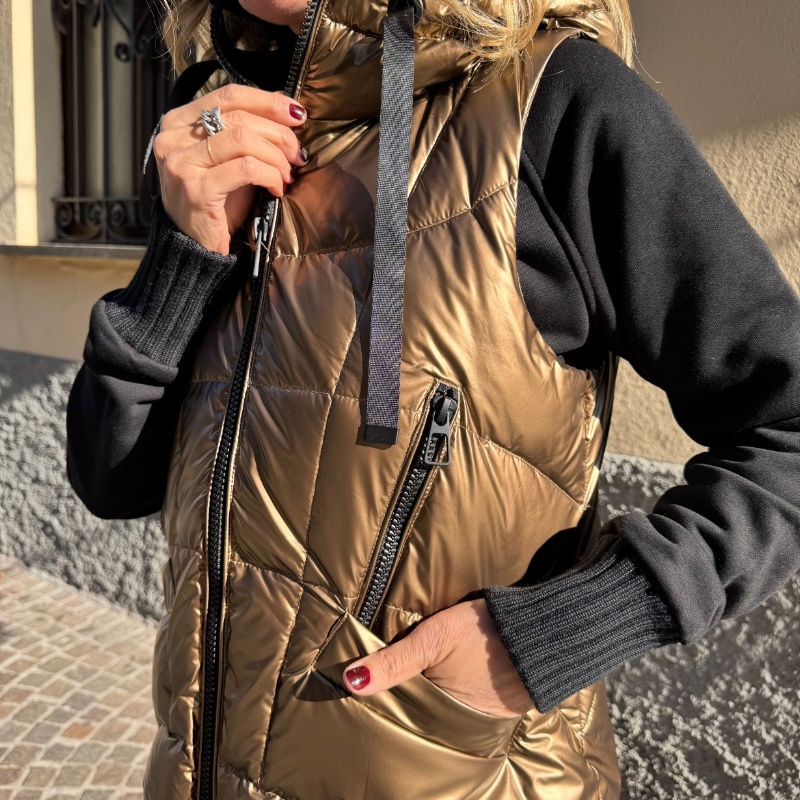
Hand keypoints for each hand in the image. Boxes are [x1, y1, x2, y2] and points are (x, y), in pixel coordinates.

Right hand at [152, 84, 310, 254]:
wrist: (194, 247)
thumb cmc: (216, 202)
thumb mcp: (227, 158)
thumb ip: (244, 130)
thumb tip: (284, 107)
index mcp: (178, 122)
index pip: (229, 95)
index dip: (268, 101)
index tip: (297, 114)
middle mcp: (173, 137)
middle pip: (240, 117)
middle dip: (279, 134)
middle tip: (297, 154)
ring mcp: (182, 162)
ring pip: (244, 139)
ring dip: (276, 156)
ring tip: (287, 173)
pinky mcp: (196, 188)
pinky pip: (246, 168)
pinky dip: (269, 174)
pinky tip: (276, 187)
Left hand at [342, 598, 540, 718]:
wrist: (542, 632)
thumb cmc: (485, 632)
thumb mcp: (433, 638)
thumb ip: (393, 661)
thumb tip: (351, 680)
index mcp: (438, 711)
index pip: (396, 709)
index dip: (379, 696)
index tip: (355, 686)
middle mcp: (456, 723)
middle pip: (415, 711)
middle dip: (399, 698)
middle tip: (376, 679)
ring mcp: (477, 718)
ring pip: (436, 708)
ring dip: (423, 696)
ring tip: (405, 679)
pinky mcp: (493, 709)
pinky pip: (459, 705)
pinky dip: (447, 694)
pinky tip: (440, 679)